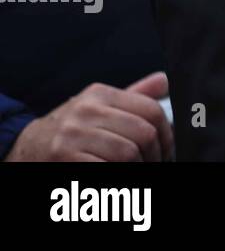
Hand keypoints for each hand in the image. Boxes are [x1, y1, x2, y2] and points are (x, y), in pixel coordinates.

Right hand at [3, 72, 173, 161]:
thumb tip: (165, 80)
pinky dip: (120, 174)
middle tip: (156, 162)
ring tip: (139, 169)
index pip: (151, 110)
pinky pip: (107, 168)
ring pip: (128, 154)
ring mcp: (73, 135)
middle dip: (155, 154)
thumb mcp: (99, 105)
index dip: (167, 133)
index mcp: (100, 94)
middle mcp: (86, 111)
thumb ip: (133, 95)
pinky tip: (120, 173)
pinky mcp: (64, 157)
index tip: (167, 148)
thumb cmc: (72, 128)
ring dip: (140, 167)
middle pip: (143, 134)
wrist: (27, 148)